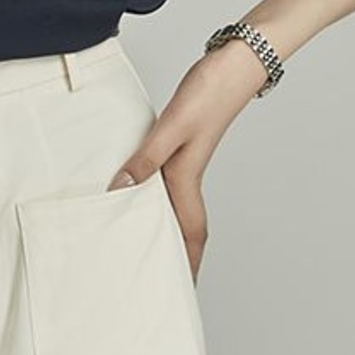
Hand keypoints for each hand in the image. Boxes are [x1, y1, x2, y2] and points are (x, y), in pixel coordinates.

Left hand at [105, 42, 266, 282]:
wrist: (233, 63)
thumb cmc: (208, 92)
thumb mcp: (170, 127)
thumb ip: (146, 158)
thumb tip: (121, 190)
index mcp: (188, 177)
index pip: (190, 232)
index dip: (187, 263)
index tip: (182, 291)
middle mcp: (189, 173)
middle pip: (184, 225)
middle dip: (176, 254)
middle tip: (159, 278)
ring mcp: (187, 159)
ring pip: (176, 204)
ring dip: (166, 226)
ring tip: (146, 243)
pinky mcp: (183, 142)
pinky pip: (168, 181)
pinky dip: (157, 194)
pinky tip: (141, 190)